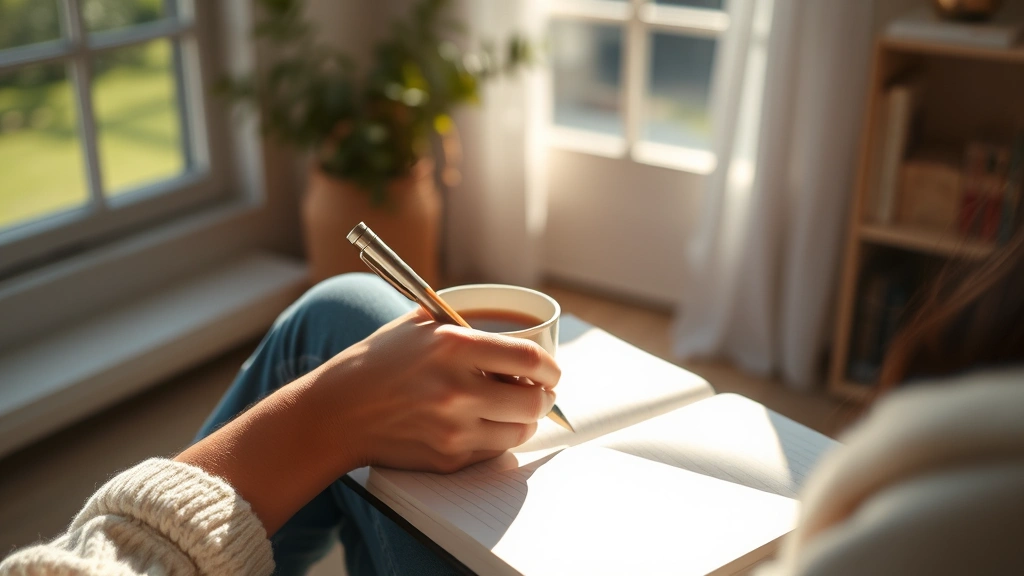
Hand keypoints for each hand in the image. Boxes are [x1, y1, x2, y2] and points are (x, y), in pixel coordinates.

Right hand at [175, 309, 559, 534]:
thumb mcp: (418, 324)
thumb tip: (515, 327)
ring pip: (520, 430)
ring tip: (514, 409)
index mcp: (453, 346)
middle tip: (540, 392)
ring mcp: (453, 428)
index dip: (551, 367)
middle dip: (544, 397)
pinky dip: (497, 438)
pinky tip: (484, 425)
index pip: (529, 358)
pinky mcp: (448, 458)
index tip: (553, 370)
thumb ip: (465, 323)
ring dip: (525, 420)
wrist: (336, 413)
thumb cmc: (376, 363)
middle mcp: (458, 389)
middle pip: (533, 400)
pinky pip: (494, 451)